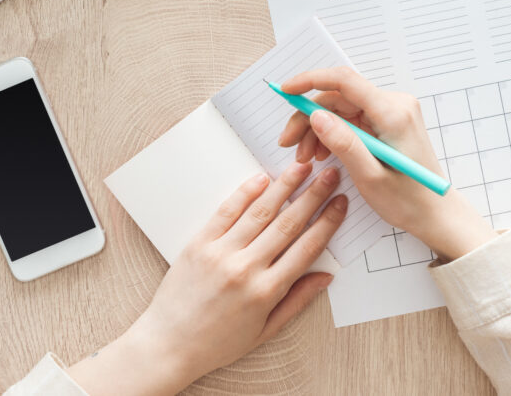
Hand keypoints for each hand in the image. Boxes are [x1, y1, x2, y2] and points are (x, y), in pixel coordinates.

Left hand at [70, 163, 346, 394]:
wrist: (169, 344)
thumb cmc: (218, 342)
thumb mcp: (265, 330)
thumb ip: (297, 300)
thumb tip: (326, 276)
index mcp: (266, 292)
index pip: (307, 248)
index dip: (328, 222)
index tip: (341, 203)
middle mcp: (246, 269)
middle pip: (288, 224)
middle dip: (313, 196)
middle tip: (330, 174)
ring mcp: (221, 254)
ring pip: (260, 212)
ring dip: (284, 186)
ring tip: (302, 166)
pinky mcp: (199, 244)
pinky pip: (226, 212)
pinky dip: (245, 193)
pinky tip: (261, 178)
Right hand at [277, 66, 495, 260]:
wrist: (435, 213)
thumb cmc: (408, 200)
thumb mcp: (370, 177)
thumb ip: (343, 143)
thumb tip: (315, 116)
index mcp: (393, 113)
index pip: (345, 81)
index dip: (310, 80)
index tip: (285, 90)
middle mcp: (394, 104)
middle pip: (338, 97)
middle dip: (309, 118)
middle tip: (289, 145)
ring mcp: (392, 111)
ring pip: (341, 108)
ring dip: (318, 129)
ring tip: (306, 157)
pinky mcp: (387, 121)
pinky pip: (351, 118)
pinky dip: (333, 133)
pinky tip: (324, 153)